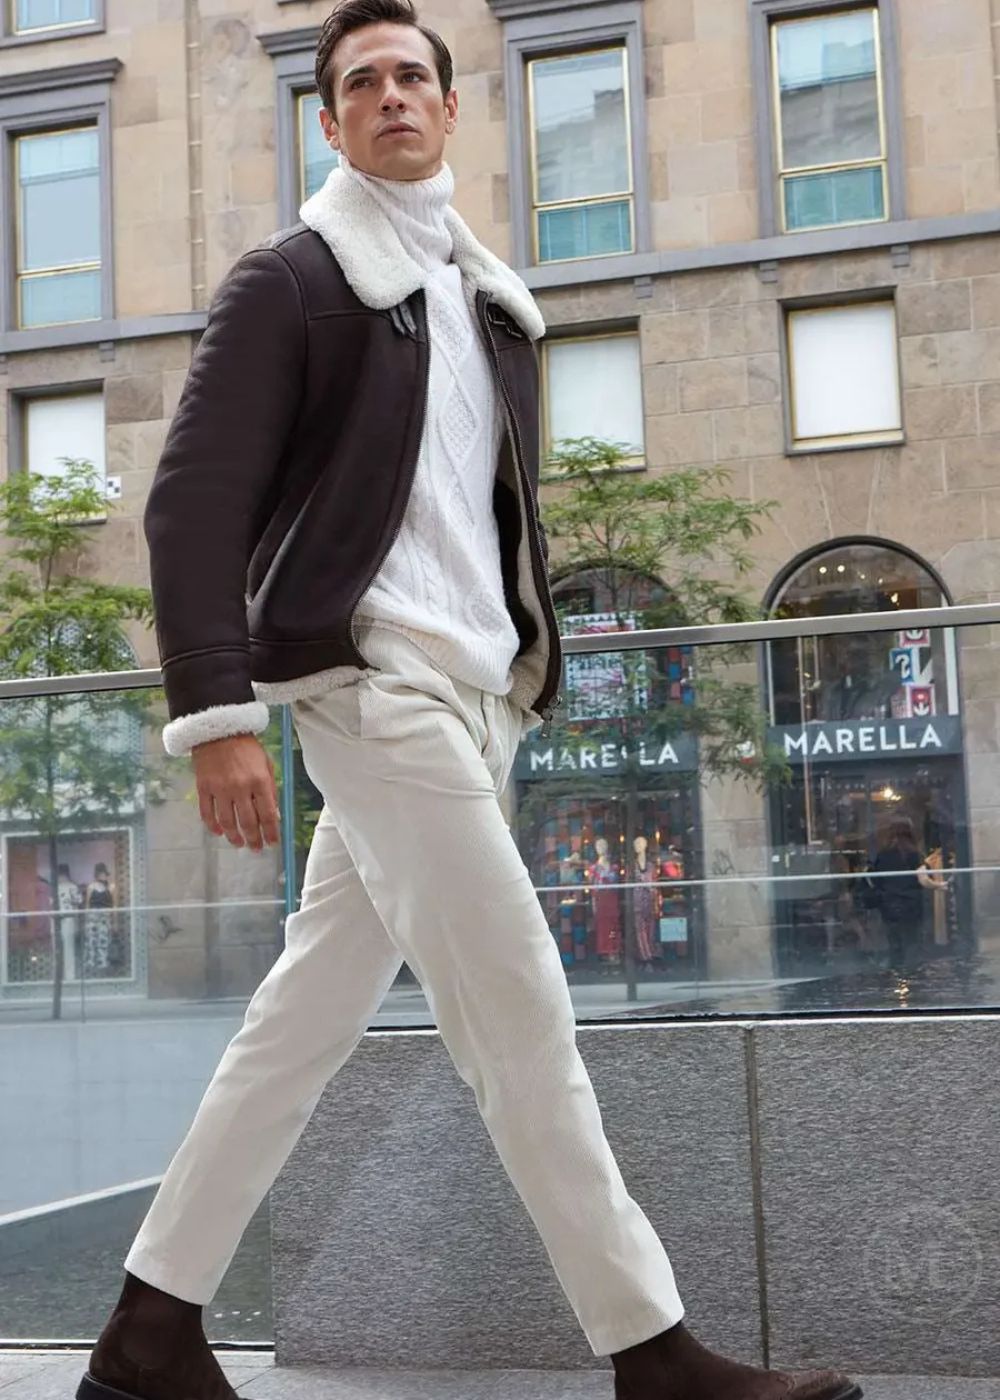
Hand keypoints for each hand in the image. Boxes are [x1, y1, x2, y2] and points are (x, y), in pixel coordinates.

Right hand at [192, 733, 279, 851]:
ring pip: (227, 822)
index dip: (271, 832)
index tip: (272, 843)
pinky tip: (219, 832)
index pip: (268, 814)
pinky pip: (207, 813)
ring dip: (234, 836)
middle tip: (256, 848)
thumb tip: (274, 815)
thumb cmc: (246, 747)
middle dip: (253, 839)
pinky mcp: (204, 787)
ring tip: (239, 843)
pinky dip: (213, 826)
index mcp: (259, 781)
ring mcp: (220, 788)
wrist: (218, 730)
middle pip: (248, 822)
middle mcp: (240, 787)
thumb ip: (270, 789)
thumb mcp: (266, 764)